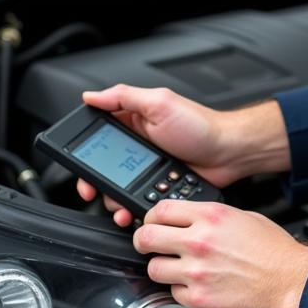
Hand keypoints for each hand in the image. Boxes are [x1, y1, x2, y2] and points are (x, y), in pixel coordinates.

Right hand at [75, 84, 290, 226]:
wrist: (229, 152)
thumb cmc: (200, 125)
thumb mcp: (161, 103)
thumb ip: (125, 97)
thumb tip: (91, 96)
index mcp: (135, 121)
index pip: (99, 135)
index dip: (85, 152)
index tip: (78, 166)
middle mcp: (139, 145)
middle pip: (103, 167)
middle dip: (95, 183)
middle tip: (92, 192)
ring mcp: (148, 167)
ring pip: (118, 188)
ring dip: (113, 200)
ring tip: (117, 206)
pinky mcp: (159, 186)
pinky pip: (138, 201)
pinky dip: (132, 209)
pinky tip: (133, 211)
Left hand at [133, 199, 307, 307]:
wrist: (291, 283)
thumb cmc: (276, 252)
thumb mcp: (245, 217)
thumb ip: (214, 218)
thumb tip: (194, 221)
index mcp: (211, 216)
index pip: (160, 210)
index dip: (151, 217)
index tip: (152, 222)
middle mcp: (200, 242)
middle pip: (146, 237)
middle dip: (143, 241)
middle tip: (148, 245)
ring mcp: (197, 272)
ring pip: (154, 269)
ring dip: (162, 268)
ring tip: (176, 269)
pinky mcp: (199, 300)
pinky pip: (173, 294)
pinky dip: (181, 291)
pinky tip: (198, 286)